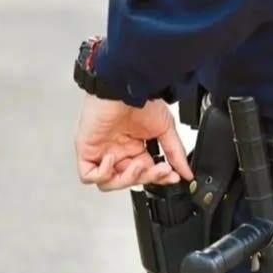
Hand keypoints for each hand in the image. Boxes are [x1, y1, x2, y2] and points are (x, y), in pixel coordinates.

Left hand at [75, 94, 193, 190]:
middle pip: (130, 181)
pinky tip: (113, 158)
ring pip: (109, 183)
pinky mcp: (86, 150)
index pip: (145, 174)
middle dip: (147, 177)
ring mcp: (101, 152)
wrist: (125, 88)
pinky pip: (88, 176)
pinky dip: (103, 173)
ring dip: (127, 179)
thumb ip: (175, 153)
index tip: (172, 177)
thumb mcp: (165, 129)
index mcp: (134, 148)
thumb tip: (186, 172)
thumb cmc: (142, 101)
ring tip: (138, 164)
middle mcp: (118, 152)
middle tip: (160, 169)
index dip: (158, 178)